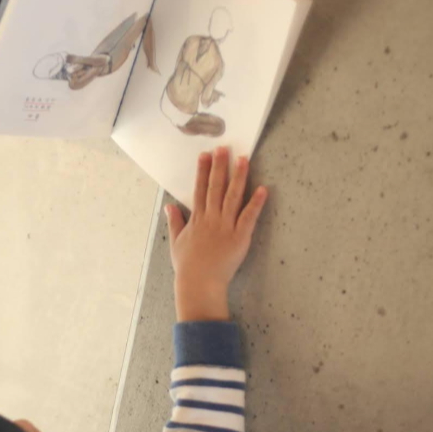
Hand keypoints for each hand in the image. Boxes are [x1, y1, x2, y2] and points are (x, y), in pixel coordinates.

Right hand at [165, 147, 267, 321]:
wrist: (199, 283)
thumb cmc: (187, 266)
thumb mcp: (176, 242)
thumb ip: (175, 222)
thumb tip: (169, 206)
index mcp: (197, 219)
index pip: (199, 190)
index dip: (202, 171)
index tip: (205, 155)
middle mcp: (211, 218)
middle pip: (216, 187)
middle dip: (220, 166)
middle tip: (224, 148)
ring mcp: (225, 227)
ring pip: (233, 197)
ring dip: (239, 177)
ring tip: (243, 159)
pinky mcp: (240, 237)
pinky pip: (249, 217)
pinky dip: (256, 203)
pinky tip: (263, 189)